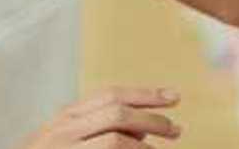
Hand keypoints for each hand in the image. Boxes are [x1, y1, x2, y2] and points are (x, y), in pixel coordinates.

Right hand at [19, 87, 182, 148]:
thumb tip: (143, 130)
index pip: (111, 95)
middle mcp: (62, 130)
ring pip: (114, 140)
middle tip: (176, 130)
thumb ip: (99, 129)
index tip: (173, 97)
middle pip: (117, 113)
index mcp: (66, 117)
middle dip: (153, 119)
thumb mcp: (68, 140)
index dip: (146, 94)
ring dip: (144, 147)